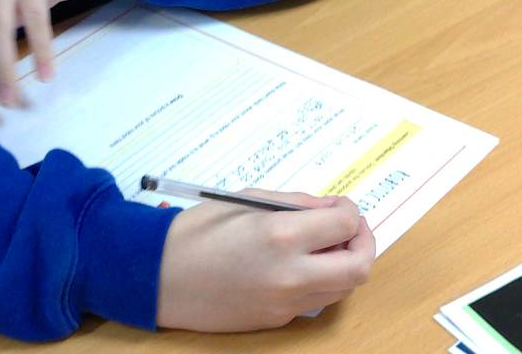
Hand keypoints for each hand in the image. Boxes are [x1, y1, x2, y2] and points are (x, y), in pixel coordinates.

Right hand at [157, 194, 375, 331]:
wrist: (159, 277)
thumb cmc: (197, 232)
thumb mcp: (248, 200)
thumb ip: (297, 204)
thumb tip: (331, 210)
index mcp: (281, 236)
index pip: (346, 225)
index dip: (349, 212)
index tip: (338, 208)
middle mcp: (290, 274)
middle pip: (359, 267)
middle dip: (363, 243)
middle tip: (349, 230)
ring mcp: (284, 303)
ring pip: (343, 289)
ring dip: (345, 265)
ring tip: (325, 247)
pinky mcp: (276, 321)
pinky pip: (315, 301)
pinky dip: (321, 282)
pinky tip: (301, 266)